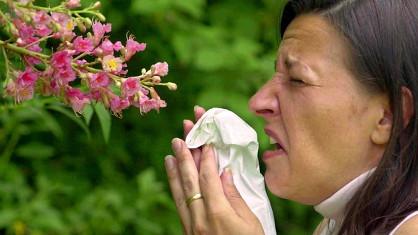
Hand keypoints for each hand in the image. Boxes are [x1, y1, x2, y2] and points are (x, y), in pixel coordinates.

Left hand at [165, 106, 264, 234]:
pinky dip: (176, 187)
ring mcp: (192, 225)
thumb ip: (235, 197)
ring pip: (180, 192)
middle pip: (190, 180)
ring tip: (171, 151)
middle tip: (181, 136)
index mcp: (218, 213)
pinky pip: (179, 204)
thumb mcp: (250, 222)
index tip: (205, 139)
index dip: (206, 157)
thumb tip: (225, 173)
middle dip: (185, 156)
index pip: (208, 177)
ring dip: (175, 169)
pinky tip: (174, 177)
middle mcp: (200, 218)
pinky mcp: (188, 231)